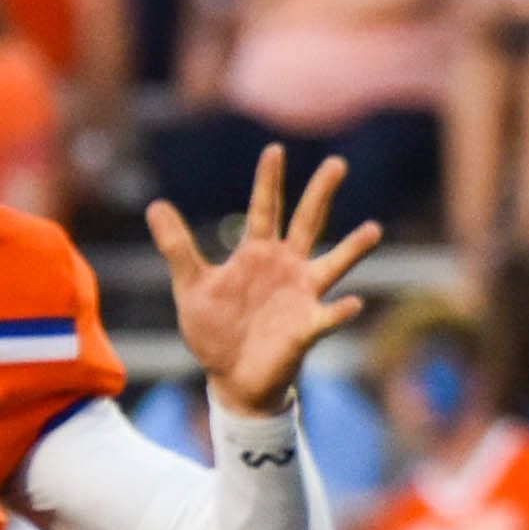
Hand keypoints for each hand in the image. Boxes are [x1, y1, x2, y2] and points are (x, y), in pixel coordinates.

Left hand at [148, 144, 377, 416]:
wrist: (232, 379)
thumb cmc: (214, 331)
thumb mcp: (190, 286)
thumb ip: (177, 247)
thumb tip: (154, 205)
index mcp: (256, 253)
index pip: (263, 209)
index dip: (268, 182)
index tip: (274, 151)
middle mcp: (285, 267)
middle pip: (306, 223)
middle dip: (320, 194)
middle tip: (337, 163)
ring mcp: (301, 295)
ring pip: (331, 265)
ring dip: (352, 249)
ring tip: (374, 229)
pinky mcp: (307, 328)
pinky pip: (328, 317)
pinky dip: (341, 311)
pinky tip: (353, 303)